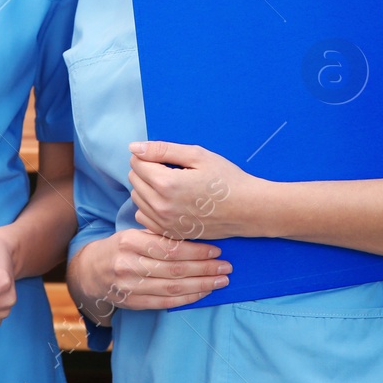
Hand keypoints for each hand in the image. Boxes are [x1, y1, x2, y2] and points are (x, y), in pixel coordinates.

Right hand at [71, 229, 229, 320]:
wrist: (90, 272)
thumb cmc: (119, 247)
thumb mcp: (133, 233)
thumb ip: (158, 234)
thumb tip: (194, 231)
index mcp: (129, 242)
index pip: (168, 248)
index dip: (195, 250)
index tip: (216, 250)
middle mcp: (128, 265)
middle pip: (173, 269)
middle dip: (204, 268)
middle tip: (226, 266)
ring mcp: (130, 287)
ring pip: (172, 288)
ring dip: (201, 285)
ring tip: (221, 280)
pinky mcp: (133, 303)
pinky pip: (165, 302)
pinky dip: (187, 299)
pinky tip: (204, 293)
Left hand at [128, 140, 265, 239]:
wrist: (247, 210)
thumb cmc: (226, 179)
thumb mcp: (198, 156)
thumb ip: (162, 150)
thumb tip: (134, 147)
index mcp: (166, 184)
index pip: (137, 163)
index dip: (148, 155)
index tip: (164, 157)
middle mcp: (161, 206)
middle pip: (134, 180)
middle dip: (146, 170)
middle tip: (169, 168)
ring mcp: (164, 223)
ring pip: (137, 199)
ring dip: (146, 188)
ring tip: (170, 184)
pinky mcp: (169, 234)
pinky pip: (144, 217)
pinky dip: (150, 207)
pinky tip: (168, 201)